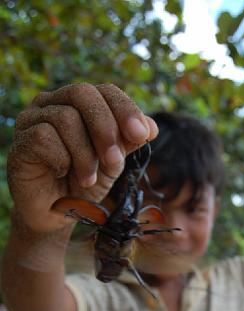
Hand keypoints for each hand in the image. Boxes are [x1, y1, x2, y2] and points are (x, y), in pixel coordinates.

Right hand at [7, 83, 157, 232]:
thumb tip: (151, 127)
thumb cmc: (83, 184)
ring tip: (88, 178)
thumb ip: (127, 143)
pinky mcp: (20, 139)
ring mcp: (33, 118)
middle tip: (114, 161)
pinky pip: (45, 137)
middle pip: (83, 94)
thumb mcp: (112, 164)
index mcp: (80, 104)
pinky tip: (62, 174)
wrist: (56, 214)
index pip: (105, 91)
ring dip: (85, 155)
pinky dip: (62, 159)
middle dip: (106, 129)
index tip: (143, 135)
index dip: (126, 109)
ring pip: (66, 118)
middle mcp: (54, 103)